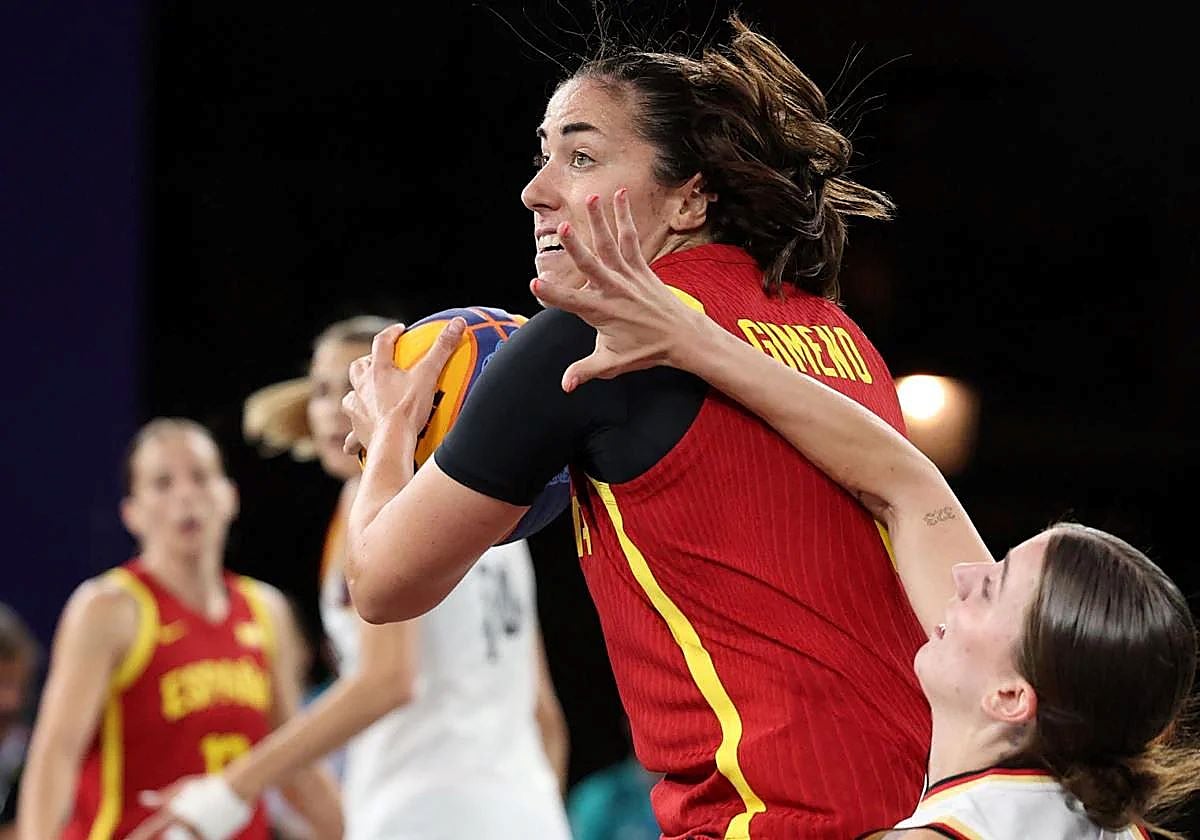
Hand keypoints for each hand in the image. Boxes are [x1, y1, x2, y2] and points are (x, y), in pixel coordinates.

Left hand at [124, 774, 251, 839]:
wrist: (241, 788)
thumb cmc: (210, 784)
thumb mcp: (185, 786)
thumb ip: (163, 796)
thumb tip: (142, 798)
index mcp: (176, 810)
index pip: (150, 828)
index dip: (138, 836)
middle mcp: (186, 824)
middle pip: (168, 839)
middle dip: (169, 836)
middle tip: (177, 827)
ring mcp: (199, 832)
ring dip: (184, 836)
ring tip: (196, 822)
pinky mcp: (212, 838)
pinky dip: (196, 836)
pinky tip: (202, 828)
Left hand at [342, 318, 466, 455]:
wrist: (393, 442)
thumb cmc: (408, 409)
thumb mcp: (428, 375)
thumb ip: (442, 349)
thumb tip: (458, 323)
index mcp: (378, 371)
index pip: (382, 342)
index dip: (391, 333)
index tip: (399, 330)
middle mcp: (363, 387)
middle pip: (358, 368)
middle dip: (366, 363)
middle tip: (377, 364)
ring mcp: (358, 409)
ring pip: (350, 397)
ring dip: (357, 395)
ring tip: (366, 399)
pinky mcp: (358, 430)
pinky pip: (352, 434)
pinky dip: (354, 436)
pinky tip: (354, 443)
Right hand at [530, 187, 706, 391]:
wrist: (683, 338)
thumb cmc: (645, 352)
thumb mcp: (612, 363)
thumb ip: (585, 371)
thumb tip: (564, 386)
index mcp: (601, 313)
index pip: (571, 303)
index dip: (552, 294)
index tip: (534, 283)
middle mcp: (613, 290)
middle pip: (590, 265)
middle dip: (575, 246)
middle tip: (561, 226)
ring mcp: (628, 276)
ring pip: (610, 244)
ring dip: (599, 220)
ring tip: (590, 197)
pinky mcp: (641, 267)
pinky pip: (631, 238)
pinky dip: (624, 217)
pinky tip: (618, 195)